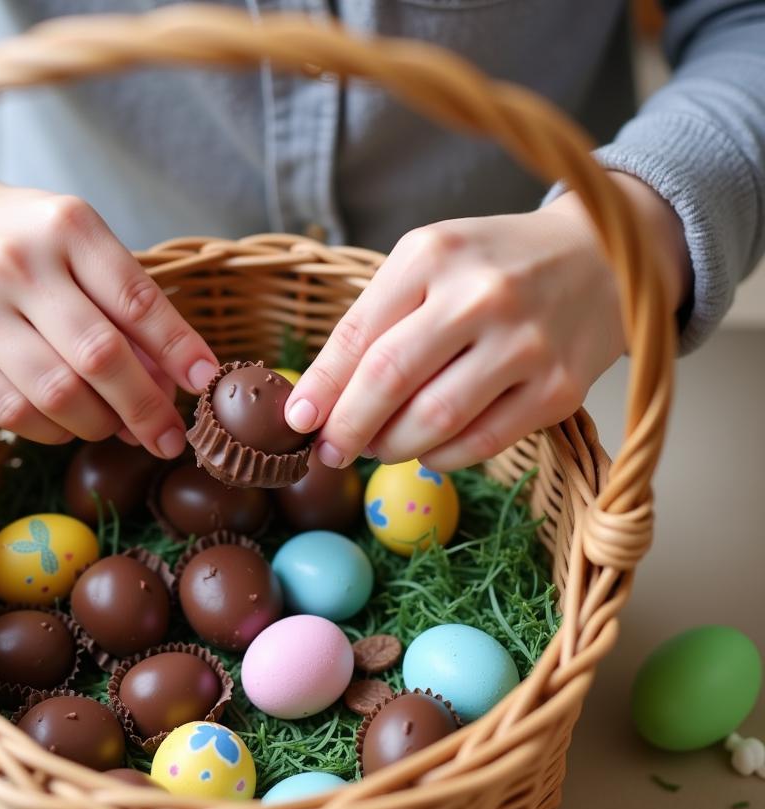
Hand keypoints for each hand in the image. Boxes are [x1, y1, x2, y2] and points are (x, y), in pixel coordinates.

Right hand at [0, 143, 218, 455]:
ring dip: (102, 425)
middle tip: (171, 437)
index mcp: (65, 225)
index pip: (136, 298)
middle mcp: (15, 262)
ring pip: (57, 394)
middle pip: (99, 356)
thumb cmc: (21, 239)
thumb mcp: (78, 243)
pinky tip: (71, 425)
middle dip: (146, 408)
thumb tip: (175, 381)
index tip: (207, 382)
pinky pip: (13, 413)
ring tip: (119, 429)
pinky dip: (55, 431)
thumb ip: (125, 304)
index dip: (178, 348)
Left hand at [285, 172, 690, 470]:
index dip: (320, 388)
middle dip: (347, 427)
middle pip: (389, 380)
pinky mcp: (559, 388)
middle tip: (329, 451)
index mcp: (433, 255)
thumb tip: (317, 400)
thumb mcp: (430, 265)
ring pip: (433, 421)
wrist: (607, 255)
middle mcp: (480, 295)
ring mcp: (525, 343)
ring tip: (378, 446)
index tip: (297, 421)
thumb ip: (375, 322)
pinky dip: (442, 456)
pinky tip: (429, 447)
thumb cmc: (497, 265)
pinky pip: (481, 442)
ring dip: (391, 447)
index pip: (358, 335)